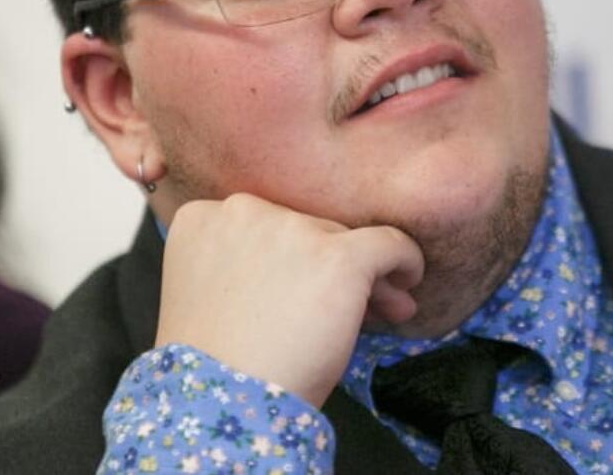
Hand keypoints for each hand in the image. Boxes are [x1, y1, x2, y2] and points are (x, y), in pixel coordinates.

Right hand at [154, 192, 424, 407]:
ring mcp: (291, 229)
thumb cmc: (214, 363)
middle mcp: (244, 210)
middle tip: (349, 306)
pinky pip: (388, 242)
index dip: (288, 255)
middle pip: (306, 229)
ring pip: (343, 238)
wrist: (223, 401)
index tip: (301, 288)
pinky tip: (408, 278)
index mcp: (204, 219)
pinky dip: (404, 258)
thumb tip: (316, 265)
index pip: (262, 224)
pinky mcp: (337, 255)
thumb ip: (248, 265)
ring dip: (363, 274)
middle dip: (328, 265)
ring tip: (383, 308)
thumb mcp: (213, 294)